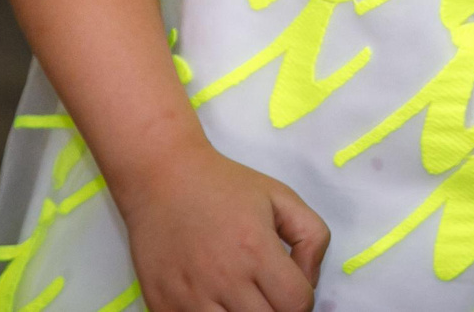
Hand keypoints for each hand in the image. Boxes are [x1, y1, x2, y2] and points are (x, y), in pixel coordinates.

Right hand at [112, 144, 328, 311]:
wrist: (161, 176)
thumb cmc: (223, 185)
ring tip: (239, 296)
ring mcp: (189, 296)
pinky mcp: (162, 304)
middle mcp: (223, 278)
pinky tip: (211, 299)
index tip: (288, 288)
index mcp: (255, 250)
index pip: (297, 305)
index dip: (300, 300)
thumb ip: (312, 238)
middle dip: (274, 310)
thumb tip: (309, 281)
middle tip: (264, 292)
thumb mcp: (280, 197)